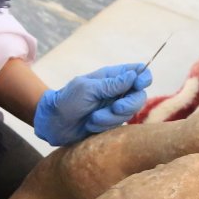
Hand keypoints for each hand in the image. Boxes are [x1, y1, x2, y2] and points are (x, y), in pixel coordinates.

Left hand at [33, 63, 152, 145]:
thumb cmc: (68, 100)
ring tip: (93, 118)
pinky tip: (91, 124)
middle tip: (115, 108)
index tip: (138, 85)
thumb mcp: (87, 89)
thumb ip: (111, 84)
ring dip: (111, 118)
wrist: (54, 123)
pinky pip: (119, 125)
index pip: (138, 72)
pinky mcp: (111, 123)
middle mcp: (117, 91)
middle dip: (128, 104)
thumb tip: (134, 75)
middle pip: (139, 96)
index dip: (144, 78)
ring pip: (129, 113)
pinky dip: (106, 126)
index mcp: (112, 77)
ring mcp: (115, 108)